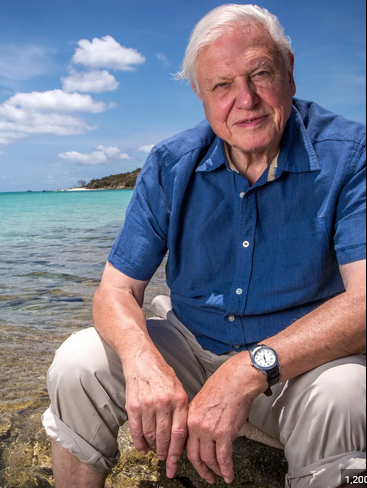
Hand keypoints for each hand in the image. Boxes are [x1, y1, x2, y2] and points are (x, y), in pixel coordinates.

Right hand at [124, 342, 188, 478]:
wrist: (142, 358)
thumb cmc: (162, 373)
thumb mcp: (178, 387)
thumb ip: (181, 409)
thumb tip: (182, 434)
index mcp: (180, 399)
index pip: (180, 433)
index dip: (178, 452)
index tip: (175, 464)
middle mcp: (165, 403)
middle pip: (165, 438)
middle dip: (165, 454)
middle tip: (165, 461)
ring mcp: (148, 404)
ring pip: (151, 436)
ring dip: (153, 448)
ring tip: (155, 451)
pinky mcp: (134, 405)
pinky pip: (136, 431)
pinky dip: (139, 443)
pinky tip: (143, 448)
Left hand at [187, 352, 266, 483]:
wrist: (237, 380)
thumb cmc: (223, 386)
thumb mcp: (202, 400)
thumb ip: (198, 417)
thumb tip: (200, 431)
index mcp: (190, 416)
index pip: (184, 443)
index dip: (188, 458)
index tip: (191, 465)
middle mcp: (196, 424)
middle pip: (194, 455)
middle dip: (201, 469)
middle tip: (206, 477)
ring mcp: (209, 430)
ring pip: (209, 459)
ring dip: (215, 471)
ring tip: (220, 475)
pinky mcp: (224, 433)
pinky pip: (224, 458)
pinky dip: (226, 470)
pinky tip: (228, 474)